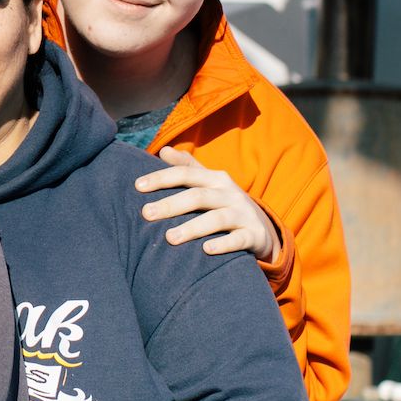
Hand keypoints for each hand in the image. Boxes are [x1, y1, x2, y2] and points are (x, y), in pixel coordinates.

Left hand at [135, 146, 280, 261]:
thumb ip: (187, 167)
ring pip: (217, 218)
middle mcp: (230, 193)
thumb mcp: (210, 183)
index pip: (185, 173)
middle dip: (171, 204)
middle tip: (146, 214)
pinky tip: (206, 250)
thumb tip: (164, 150)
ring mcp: (244, 214)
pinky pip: (240, 239)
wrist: (264, 229)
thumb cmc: (225, 203)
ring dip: (193, 228)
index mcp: (215, 178)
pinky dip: (224, 244)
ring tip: (170, 238)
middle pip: (198, 196)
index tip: (137, 186)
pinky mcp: (255, 235)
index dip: (162, 178)